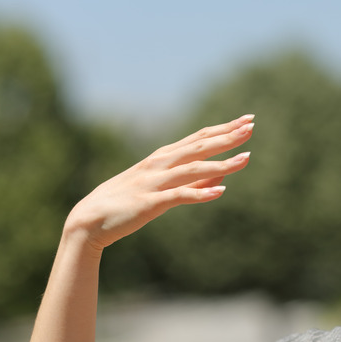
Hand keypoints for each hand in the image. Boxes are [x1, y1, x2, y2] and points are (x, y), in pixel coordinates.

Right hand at [64, 114, 254, 249]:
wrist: (89, 221)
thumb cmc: (128, 202)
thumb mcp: (164, 187)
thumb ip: (194, 179)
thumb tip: (224, 172)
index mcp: (163, 157)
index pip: (199, 137)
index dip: (224, 128)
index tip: (247, 120)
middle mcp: (160, 164)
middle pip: (199, 146)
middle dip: (227, 136)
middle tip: (251, 126)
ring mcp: (155, 182)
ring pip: (194, 168)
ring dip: (222, 163)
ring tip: (246, 159)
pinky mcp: (149, 203)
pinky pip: (179, 196)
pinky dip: (200, 193)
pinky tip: (219, 192)